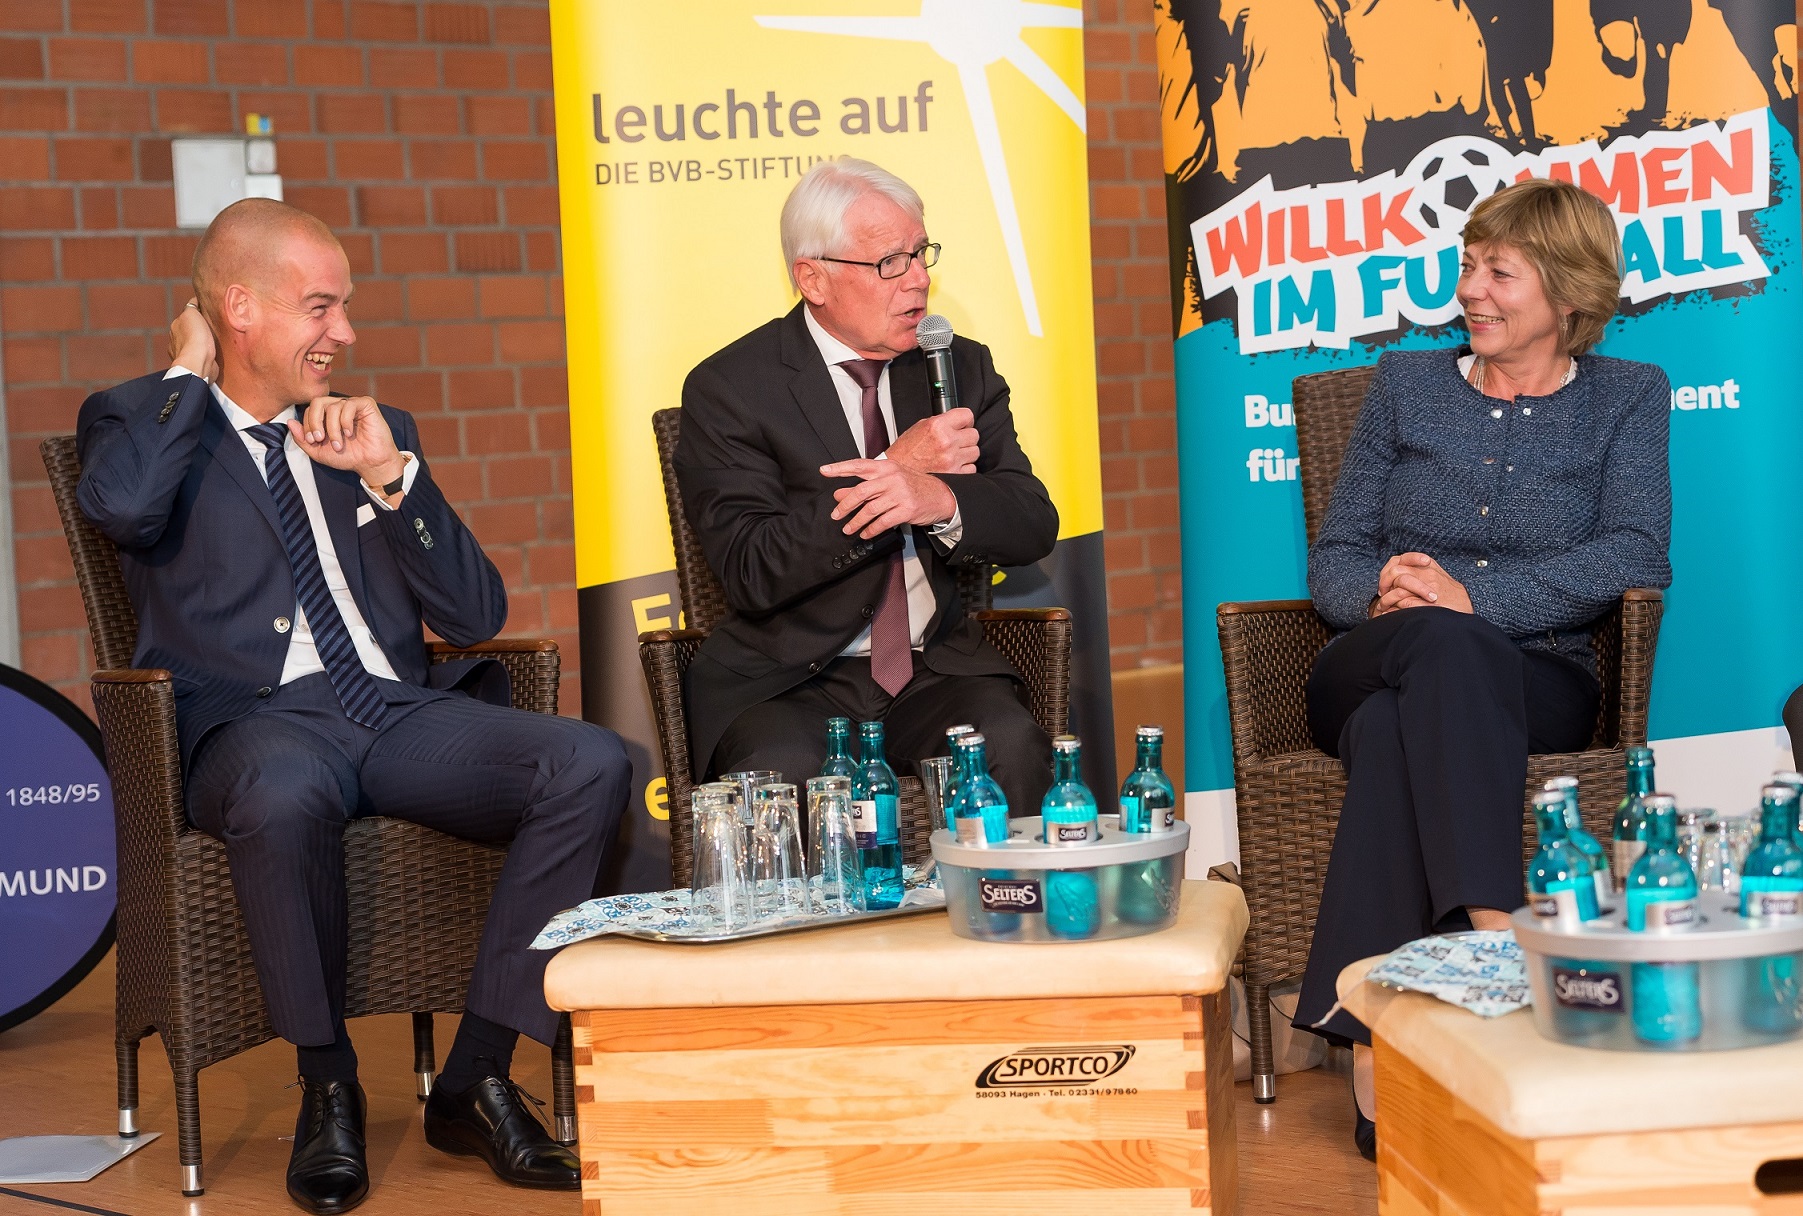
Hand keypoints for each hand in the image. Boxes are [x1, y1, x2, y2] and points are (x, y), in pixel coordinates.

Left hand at [168, 299, 218, 380]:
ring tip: (213, 341)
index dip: (198, 311)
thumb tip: (194, 301)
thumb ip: (192, 306)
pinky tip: (212, 354)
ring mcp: (182, 352)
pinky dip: (203, 354)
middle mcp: (175, 338)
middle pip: (189, 328)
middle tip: (213, 326)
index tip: (209, 311)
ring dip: (200, 341)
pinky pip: (198, 355)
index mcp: (176, 325)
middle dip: (198, 327)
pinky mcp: (192, 364)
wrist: (198, 362)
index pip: (187, 314)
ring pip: (193, 342)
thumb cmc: (196, 338)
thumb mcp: (192, 313)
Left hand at [289, 396, 402, 490]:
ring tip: (338, 443)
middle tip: (319, 439)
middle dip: (315, 422)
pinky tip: (349, 433)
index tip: (313, 441)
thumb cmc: (348, 457)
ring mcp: (352, 404)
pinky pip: (349, 405)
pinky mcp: (366, 404)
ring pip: (332, 407)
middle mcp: (339, 407)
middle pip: (317, 402)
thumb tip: (290, 422)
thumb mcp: (318, 452)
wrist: (371, 464)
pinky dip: (345, 422)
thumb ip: (302, 439)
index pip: (311, 409)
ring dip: (332, 428)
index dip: (308, 424)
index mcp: (328, 415)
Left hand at [820, 458, 957, 538]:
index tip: (824, 470)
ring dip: (855, 522)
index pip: (858, 465)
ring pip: (870, 509)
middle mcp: (892, 478)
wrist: (941, 495)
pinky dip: (871, 530)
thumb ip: (865, 486)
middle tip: (836, 514)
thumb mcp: (890, 480)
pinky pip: (882, 522)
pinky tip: (865, 533)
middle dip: (845, 505)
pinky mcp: (906, 510)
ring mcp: (900, 494)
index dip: (840, 468)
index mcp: (886, 467)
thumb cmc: (914, 486)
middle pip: (861, 491)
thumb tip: (839, 493)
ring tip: (848, 528)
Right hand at [883, 408, 977, 474]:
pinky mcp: (955, 475)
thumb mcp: (920, 427)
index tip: (963, 425)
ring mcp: (952, 459)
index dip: (965, 420)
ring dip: (966, 453)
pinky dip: (964, 468)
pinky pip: (971, 469)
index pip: (967, 415)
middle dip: (966, 438)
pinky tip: (952, 466)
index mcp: (937, 426)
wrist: (898, 475)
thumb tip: (958, 421)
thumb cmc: (906, 453)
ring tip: (952, 455)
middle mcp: (946, 441)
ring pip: (975, 452)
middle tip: (956, 442)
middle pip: (974, 435)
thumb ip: (942, 422)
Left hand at [1371, 552, 1473, 615]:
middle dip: (1384, 582)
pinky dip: (1394, 607)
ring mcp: (1427, 587)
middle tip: (1383, 593)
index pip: (1399, 560)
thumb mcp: (1438, 576)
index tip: (1385, 583)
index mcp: (1427, 565)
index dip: (1387, 571)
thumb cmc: (1452, 595)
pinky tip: (1390, 613)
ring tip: (1384, 605)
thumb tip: (1400, 572)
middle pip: (1395, 571)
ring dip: (1387, 597)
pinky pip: (1404, 602)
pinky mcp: (1427, 602)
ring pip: (1398, 584)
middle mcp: (1427, 573)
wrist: (1467, 606)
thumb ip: (1421, 571)